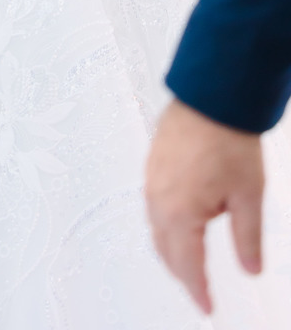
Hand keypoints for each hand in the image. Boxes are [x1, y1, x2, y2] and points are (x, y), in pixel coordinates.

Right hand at [146, 99, 264, 313]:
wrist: (210, 95)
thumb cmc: (228, 139)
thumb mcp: (249, 196)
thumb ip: (247, 238)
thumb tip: (250, 269)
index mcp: (180, 211)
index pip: (187, 265)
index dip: (198, 291)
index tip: (207, 307)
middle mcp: (158, 198)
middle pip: (165, 250)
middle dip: (182, 273)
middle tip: (200, 289)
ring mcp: (151, 179)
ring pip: (155, 228)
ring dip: (171, 249)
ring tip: (190, 261)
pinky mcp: (152, 164)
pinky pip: (152, 206)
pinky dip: (164, 225)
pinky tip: (179, 223)